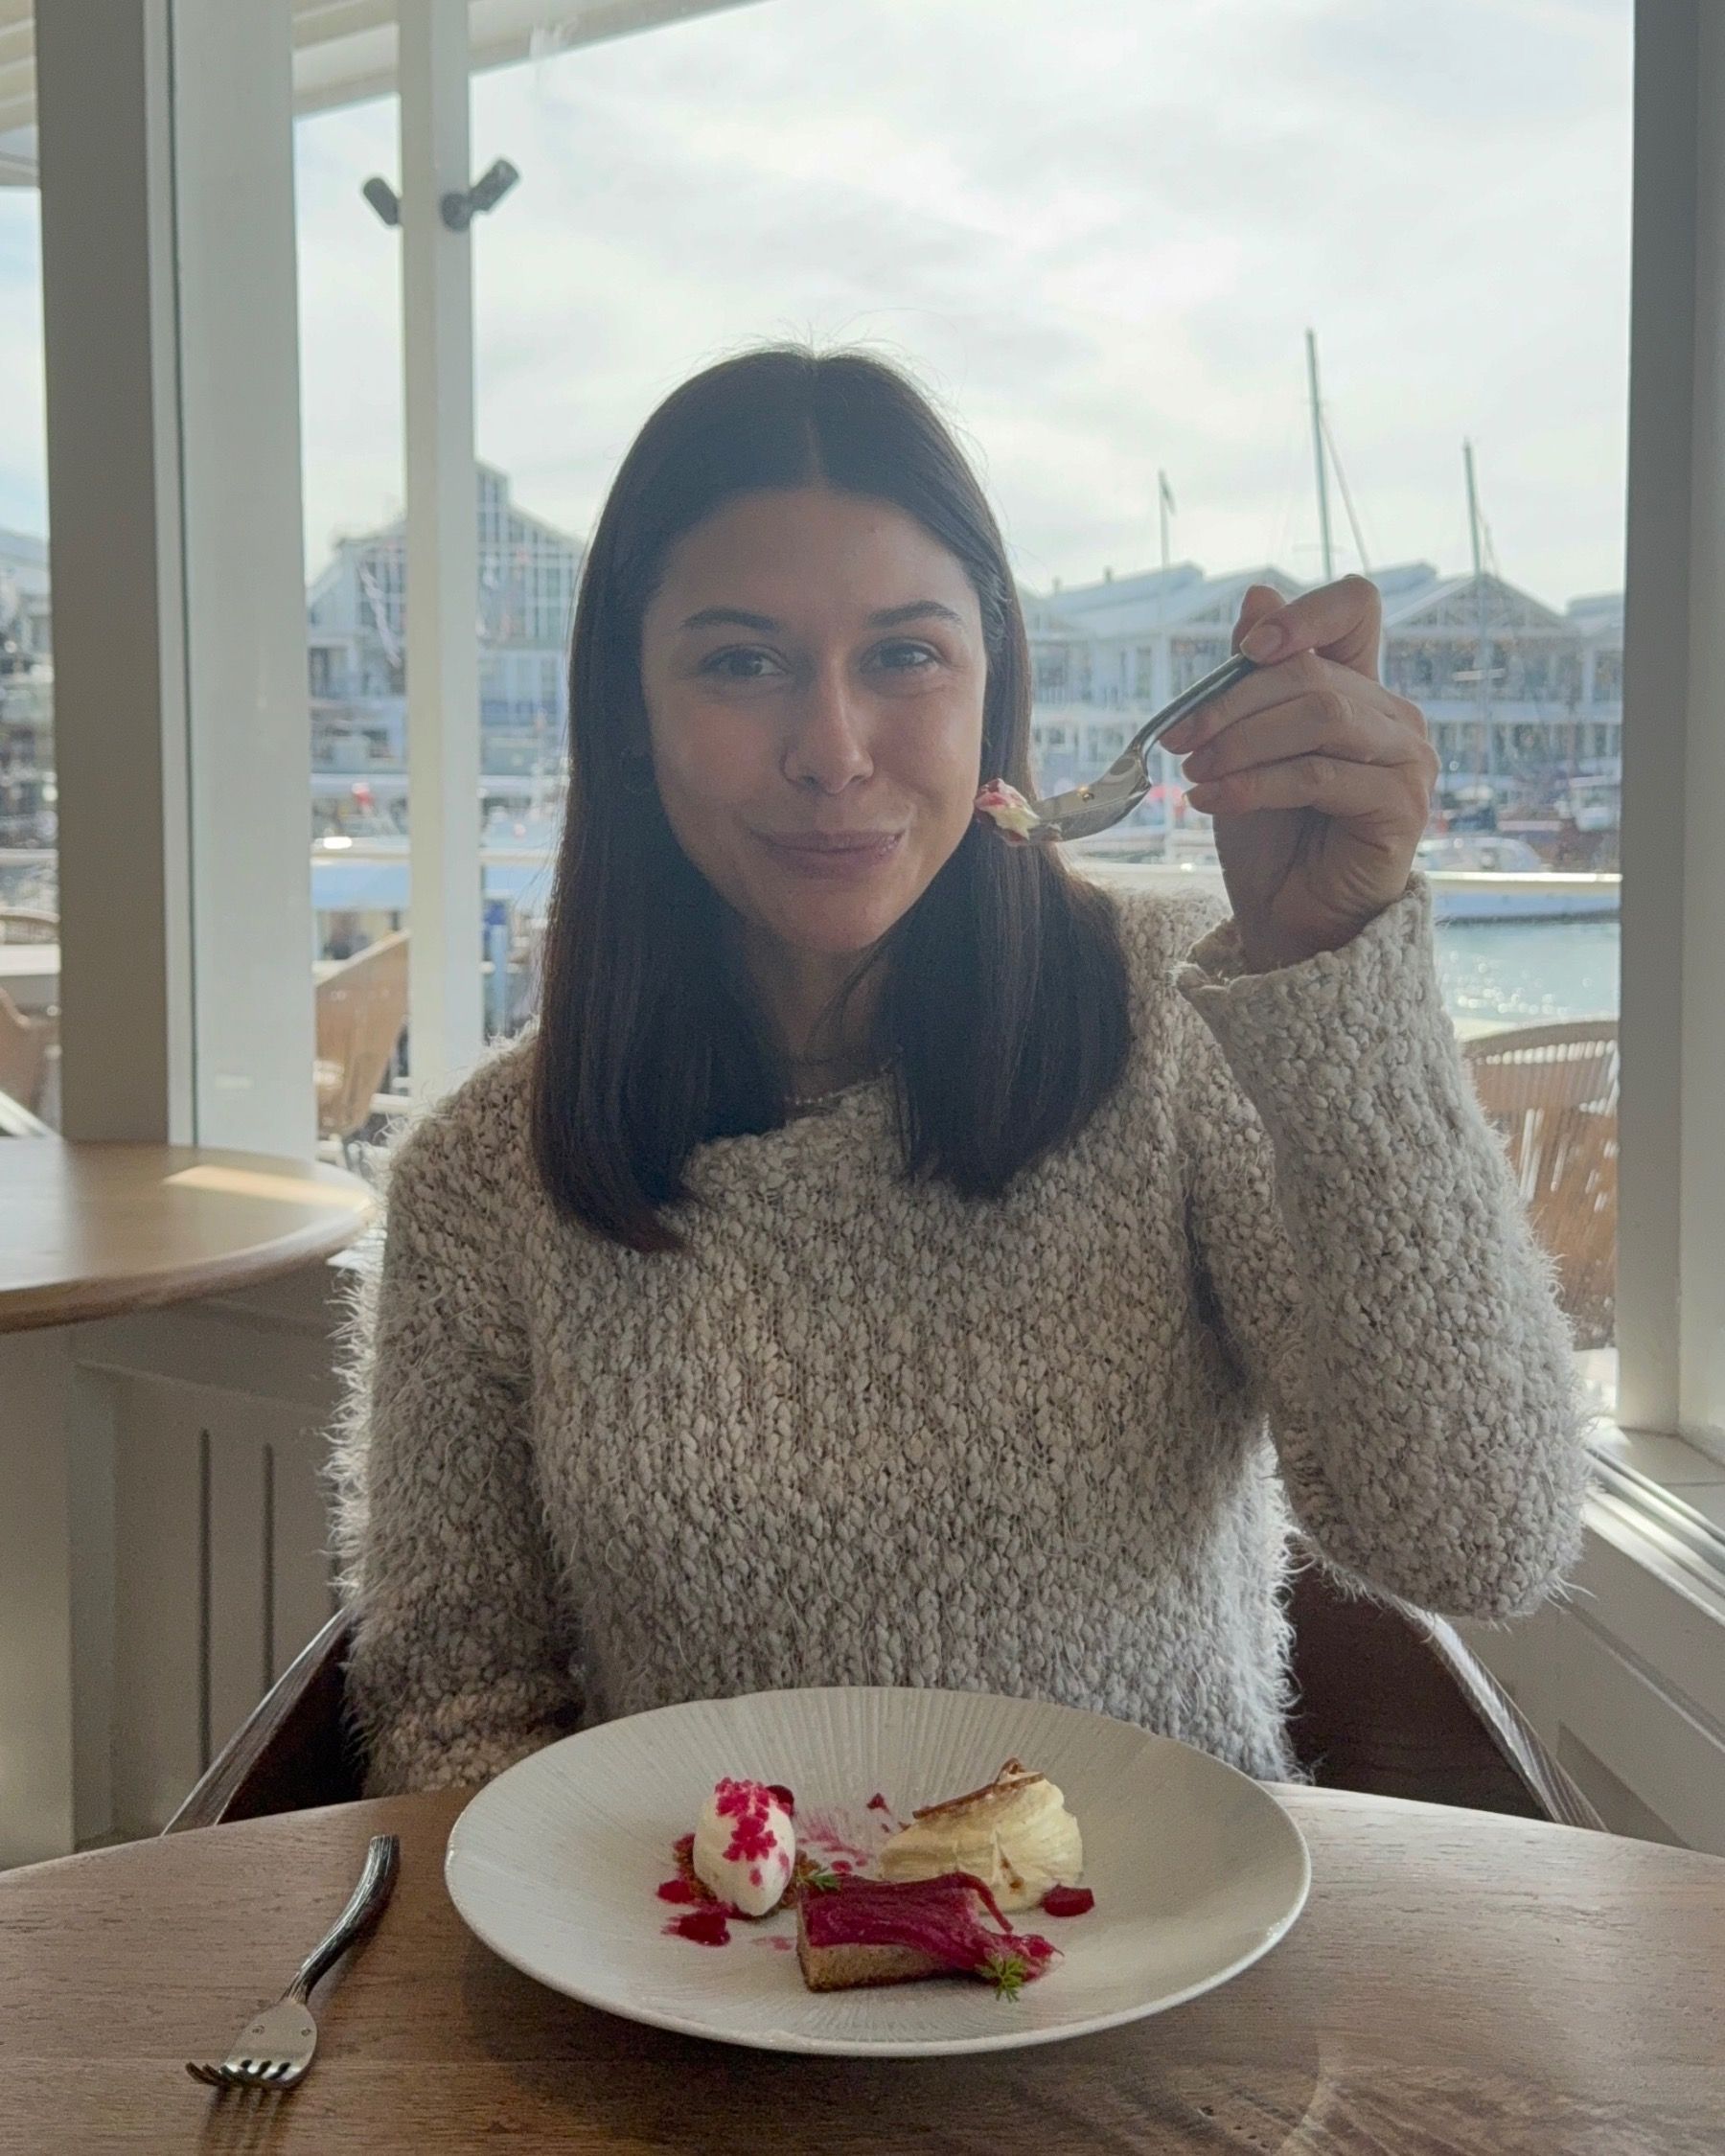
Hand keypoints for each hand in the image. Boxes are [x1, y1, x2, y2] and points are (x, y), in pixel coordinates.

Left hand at [1159, 573, 1436, 971]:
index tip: (1246, 651)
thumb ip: (1252, 679)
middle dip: (1232, 703)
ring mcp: (1407, 760)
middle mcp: (1394, 717)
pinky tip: (1214, 800)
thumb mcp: (1245, 747)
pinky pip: (1320, 775)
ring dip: (1242, 743)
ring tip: (1196, 774)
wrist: (1288, 919)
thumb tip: (1257, 594)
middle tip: (1179, 740)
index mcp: (1359, 688)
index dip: (1304, 614)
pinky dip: (1255, 784)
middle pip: (1314, 673)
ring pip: (1319, 717)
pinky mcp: (1402, 807)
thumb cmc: (1269, 835)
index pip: (1355, 607)